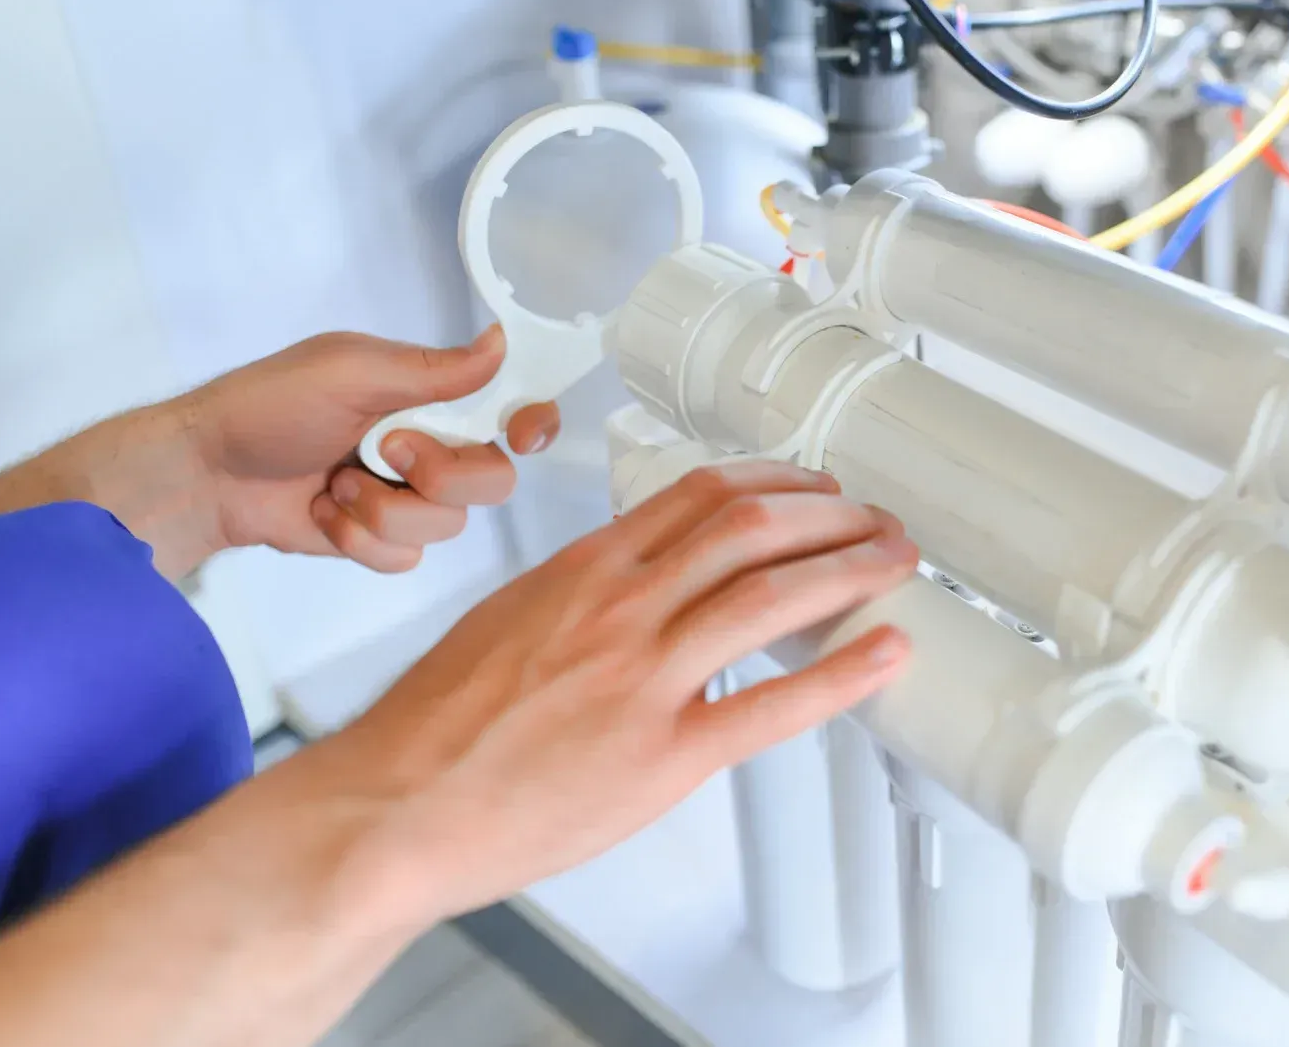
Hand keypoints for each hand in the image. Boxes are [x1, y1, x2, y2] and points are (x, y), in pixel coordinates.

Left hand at [191, 324, 557, 571]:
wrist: (210, 475)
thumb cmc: (270, 406)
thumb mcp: (351, 372)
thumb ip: (432, 369)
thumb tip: (501, 341)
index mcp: (432, 396)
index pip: (512, 408)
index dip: (532, 424)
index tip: (521, 434)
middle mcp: (432, 445)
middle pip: (494, 480)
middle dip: (441, 475)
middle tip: (388, 452)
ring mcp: (408, 497)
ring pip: (448, 525)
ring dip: (382, 508)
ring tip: (336, 483)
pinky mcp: (382, 540)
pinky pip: (407, 557)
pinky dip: (360, 539)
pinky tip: (325, 511)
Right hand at [339, 460, 918, 920]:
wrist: (393, 807)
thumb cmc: (434, 727)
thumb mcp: (506, 621)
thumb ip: (579, 595)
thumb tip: (637, 581)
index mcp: (582, 571)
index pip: (699, 494)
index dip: (775, 482)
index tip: (812, 487)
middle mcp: (620, 607)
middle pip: (752, 529)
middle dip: (831, 516)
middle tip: (875, 521)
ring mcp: (644, 678)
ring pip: (771, 594)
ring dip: (849, 568)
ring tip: (896, 562)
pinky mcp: (662, 755)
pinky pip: (771, 705)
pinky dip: (840, 673)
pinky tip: (884, 655)